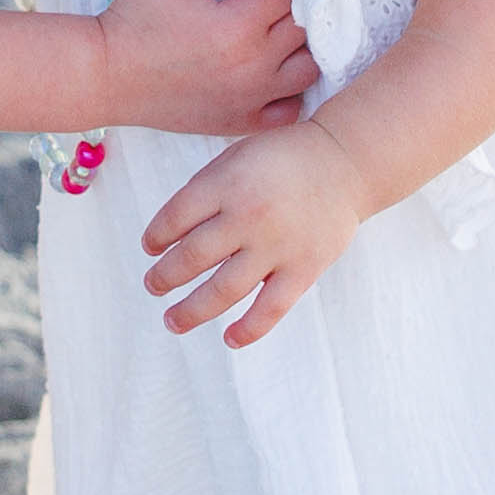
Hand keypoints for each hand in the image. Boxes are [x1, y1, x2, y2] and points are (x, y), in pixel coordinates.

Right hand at [95, 0, 316, 143]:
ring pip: (309, 68)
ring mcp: (252, 99)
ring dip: (295, 47)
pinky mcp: (243, 122)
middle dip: (282, 7)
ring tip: (263, 38)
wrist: (106, 77)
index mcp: (237, 27)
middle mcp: (253, 67)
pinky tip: (262, 74)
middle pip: (304, 25)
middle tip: (247, 6)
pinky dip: (288, 90)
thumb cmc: (134, 21)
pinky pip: (293, 108)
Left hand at [140, 115, 365, 347]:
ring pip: (223, 291)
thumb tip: (170, 232)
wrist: (345, 161)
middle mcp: (247, 216)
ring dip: (191, 311)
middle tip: (152, 286)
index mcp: (226, 184)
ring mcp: (276, 246)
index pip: (174, 219)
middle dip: (164, 277)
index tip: (150, 248)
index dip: (155, 237)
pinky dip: (248, 329)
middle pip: (192, 258)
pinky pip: (270, 309)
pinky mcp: (304, 269)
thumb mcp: (236, 156)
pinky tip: (229, 338)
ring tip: (172, 320)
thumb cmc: (283, 158)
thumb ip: (204, 190)